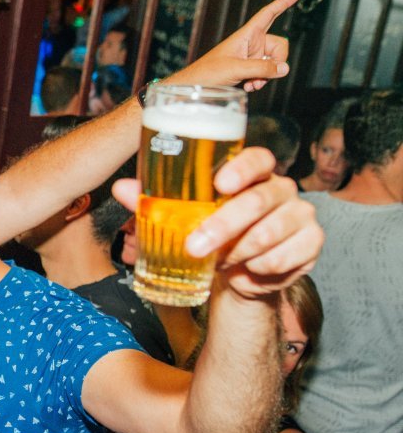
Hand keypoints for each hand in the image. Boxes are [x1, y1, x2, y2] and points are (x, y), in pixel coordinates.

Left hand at [113, 147, 322, 299]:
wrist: (238, 274)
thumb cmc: (211, 234)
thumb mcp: (183, 217)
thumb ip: (155, 200)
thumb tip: (122, 188)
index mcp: (253, 174)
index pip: (258, 158)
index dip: (241, 168)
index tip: (219, 183)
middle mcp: (281, 189)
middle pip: (258, 201)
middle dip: (224, 226)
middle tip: (195, 246)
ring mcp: (301, 215)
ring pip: (271, 232)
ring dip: (239, 251)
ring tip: (220, 261)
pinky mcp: (311, 243)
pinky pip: (286, 257)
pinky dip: (260, 268)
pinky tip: (246, 271)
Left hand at [169, 0, 299, 91]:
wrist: (195, 87)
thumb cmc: (207, 72)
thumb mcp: (235, 68)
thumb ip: (261, 68)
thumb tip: (284, 68)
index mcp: (246, 35)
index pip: (268, 14)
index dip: (282, 2)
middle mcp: (251, 43)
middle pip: (280, 46)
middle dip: (277, 61)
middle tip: (264, 74)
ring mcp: (251, 57)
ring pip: (274, 62)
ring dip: (267, 75)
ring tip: (251, 83)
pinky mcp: (249, 69)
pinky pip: (266, 73)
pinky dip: (261, 81)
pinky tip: (249, 86)